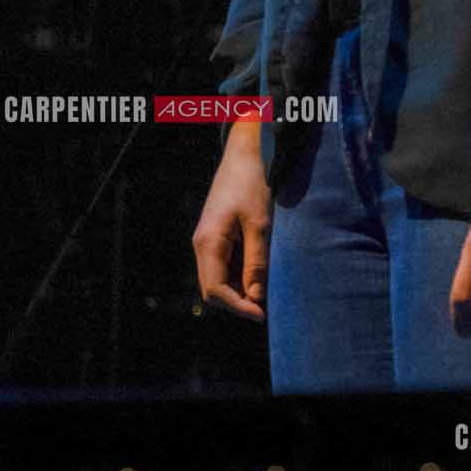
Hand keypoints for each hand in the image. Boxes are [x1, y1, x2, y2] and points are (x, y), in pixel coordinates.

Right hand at [192, 119, 272, 320]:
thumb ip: (256, 264)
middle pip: (212, 288)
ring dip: (240, 290)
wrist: (245, 155)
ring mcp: (208, 240)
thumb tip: (256, 298)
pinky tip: (260, 274)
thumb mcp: (260, 226)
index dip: (237, 306)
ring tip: (268, 291)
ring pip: (218, 279)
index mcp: (208, 242)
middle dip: (237, 302)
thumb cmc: (252, 186)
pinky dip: (240, 276)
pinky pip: (224, 266)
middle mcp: (202, 244)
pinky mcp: (217, 236)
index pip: (214, 289)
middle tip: (266, 309)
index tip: (262, 315)